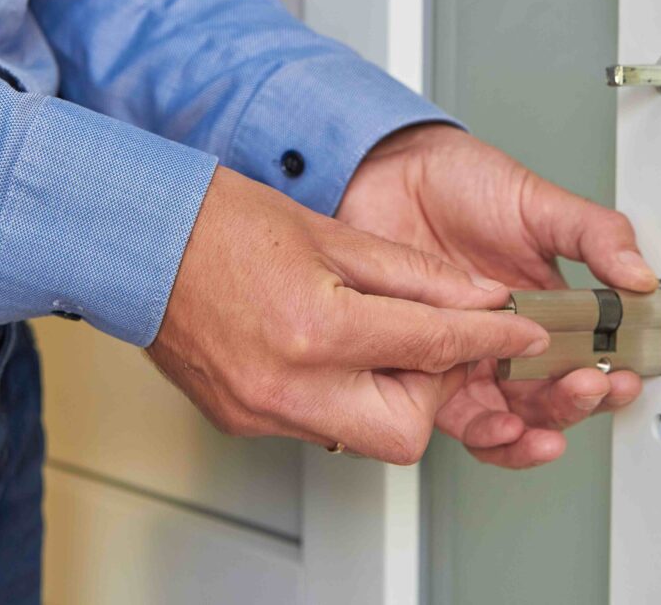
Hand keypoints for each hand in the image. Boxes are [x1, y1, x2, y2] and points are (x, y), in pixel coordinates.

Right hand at [148, 166, 548, 463]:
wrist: (139, 241)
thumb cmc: (221, 223)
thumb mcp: (335, 234)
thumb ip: (417, 276)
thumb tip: (479, 297)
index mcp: (318, 328)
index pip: (434, 346)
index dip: (490, 337)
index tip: (521, 333)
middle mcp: (289, 385)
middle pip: (408, 430)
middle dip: (435, 390)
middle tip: (428, 341)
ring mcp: (262, 411)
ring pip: (367, 437)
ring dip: (392, 395)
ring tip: (375, 339)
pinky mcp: (245, 421)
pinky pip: (322, 427)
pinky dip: (346, 396)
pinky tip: (334, 352)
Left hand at [338, 124, 657, 467]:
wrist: (386, 173)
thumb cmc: (459, 183)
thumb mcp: (539, 204)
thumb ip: (594, 236)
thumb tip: (640, 275)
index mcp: (543, 308)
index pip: (585, 359)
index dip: (608, 377)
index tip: (622, 376)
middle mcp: (505, 340)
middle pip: (549, 398)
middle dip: (575, 404)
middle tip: (587, 387)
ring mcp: (463, 356)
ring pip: (506, 418)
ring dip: (530, 435)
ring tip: (543, 430)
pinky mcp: (420, 367)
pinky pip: (453, 417)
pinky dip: (482, 434)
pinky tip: (500, 427)